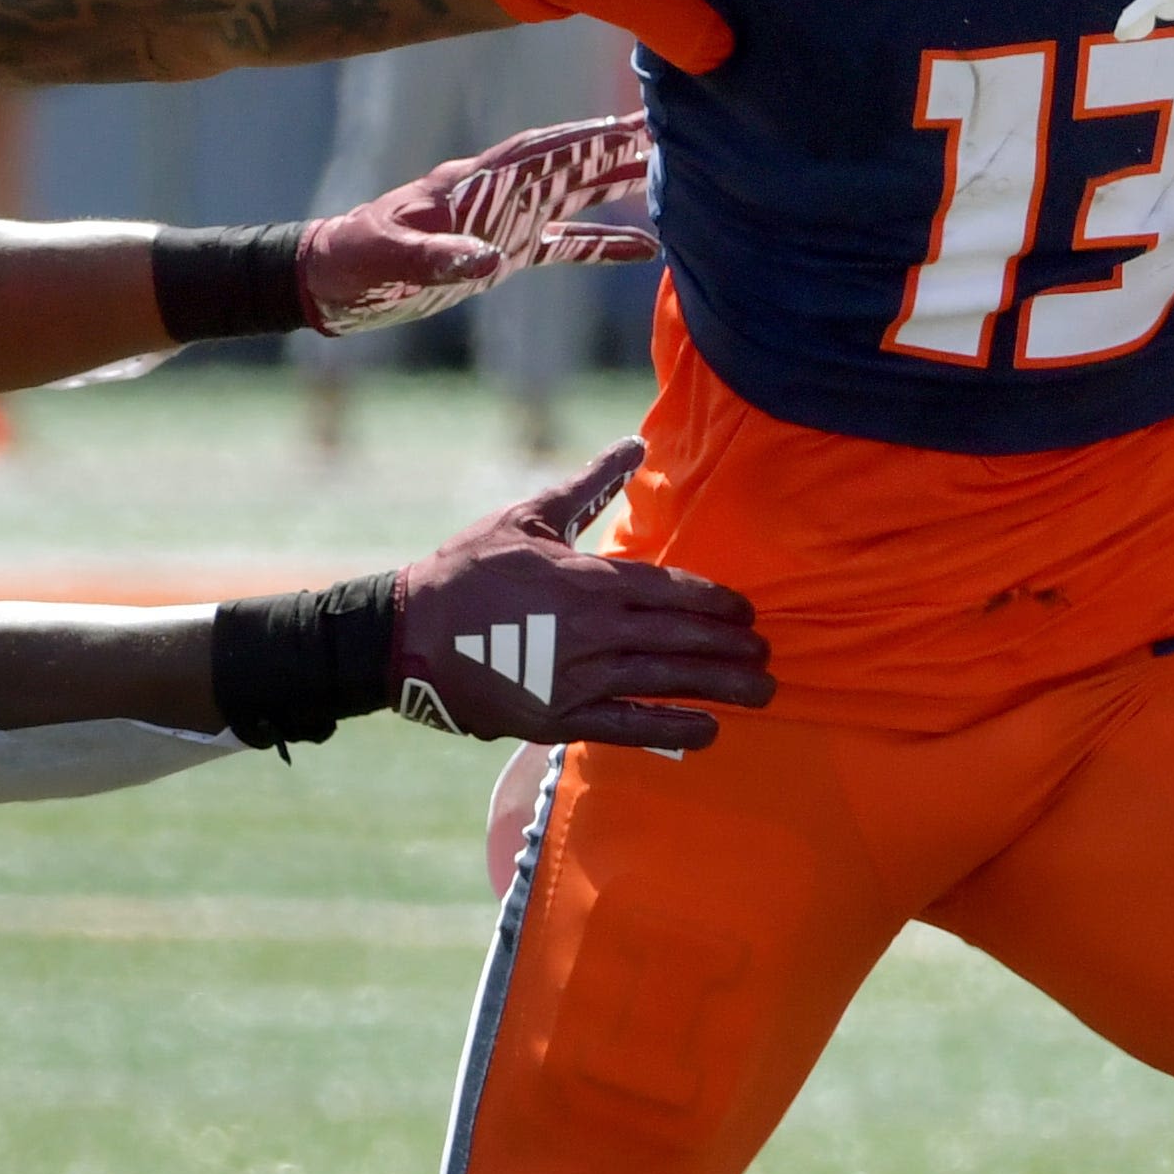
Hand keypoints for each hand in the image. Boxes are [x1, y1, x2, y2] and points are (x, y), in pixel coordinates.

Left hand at [302, 115, 654, 334]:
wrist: (330, 281)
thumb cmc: (353, 261)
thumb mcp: (386, 257)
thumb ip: (435, 256)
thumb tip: (487, 260)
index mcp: (469, 184)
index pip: (539, 153)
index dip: (584, 139)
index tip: (631, 124)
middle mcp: (494, 195)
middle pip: (567, 164)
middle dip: (615, 147)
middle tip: (668, 129)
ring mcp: (500, 222)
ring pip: (573, 197)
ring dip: (617, 186)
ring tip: (670, 176)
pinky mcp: (500, 254)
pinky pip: (562, 246)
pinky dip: (602, 246)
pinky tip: (644, 249)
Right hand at [390, 438, 771, 749]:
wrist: (405, 633)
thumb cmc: (465, 569)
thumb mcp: (527, 516)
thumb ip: (589, 485)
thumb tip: (636, 444)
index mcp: (588, 578)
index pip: (671, 589)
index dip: (715, 601)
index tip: (747, 611)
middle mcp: (593, 629)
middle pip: (680, 636)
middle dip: (730, 645)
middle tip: (768, 652)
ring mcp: (577, 676)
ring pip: (666, 680)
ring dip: (720, 685)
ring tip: (762, 690)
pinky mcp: (556, 717)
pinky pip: (627, 727)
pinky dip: (672, 729)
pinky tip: (709, 729)